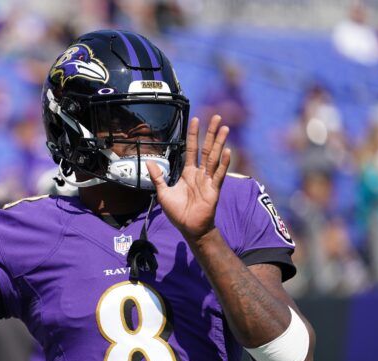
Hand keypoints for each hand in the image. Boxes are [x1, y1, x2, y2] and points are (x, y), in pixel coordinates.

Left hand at [146, 115, 230, 241]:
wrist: (188, 228)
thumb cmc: (177, 212)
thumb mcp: (163, 192)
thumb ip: (158, 176)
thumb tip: (149, 162)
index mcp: (188, 173)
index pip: (192, 149)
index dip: (193, 135)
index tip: (195, 120)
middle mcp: (200, 173)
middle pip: (206, 148)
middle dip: (210, 133)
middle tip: (216, 116)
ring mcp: (208, 180)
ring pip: (215, 157)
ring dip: (219, 142)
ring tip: (224, 128)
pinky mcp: (214, 190)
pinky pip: (219, 174)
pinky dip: (224, 163)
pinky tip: (228, 151)